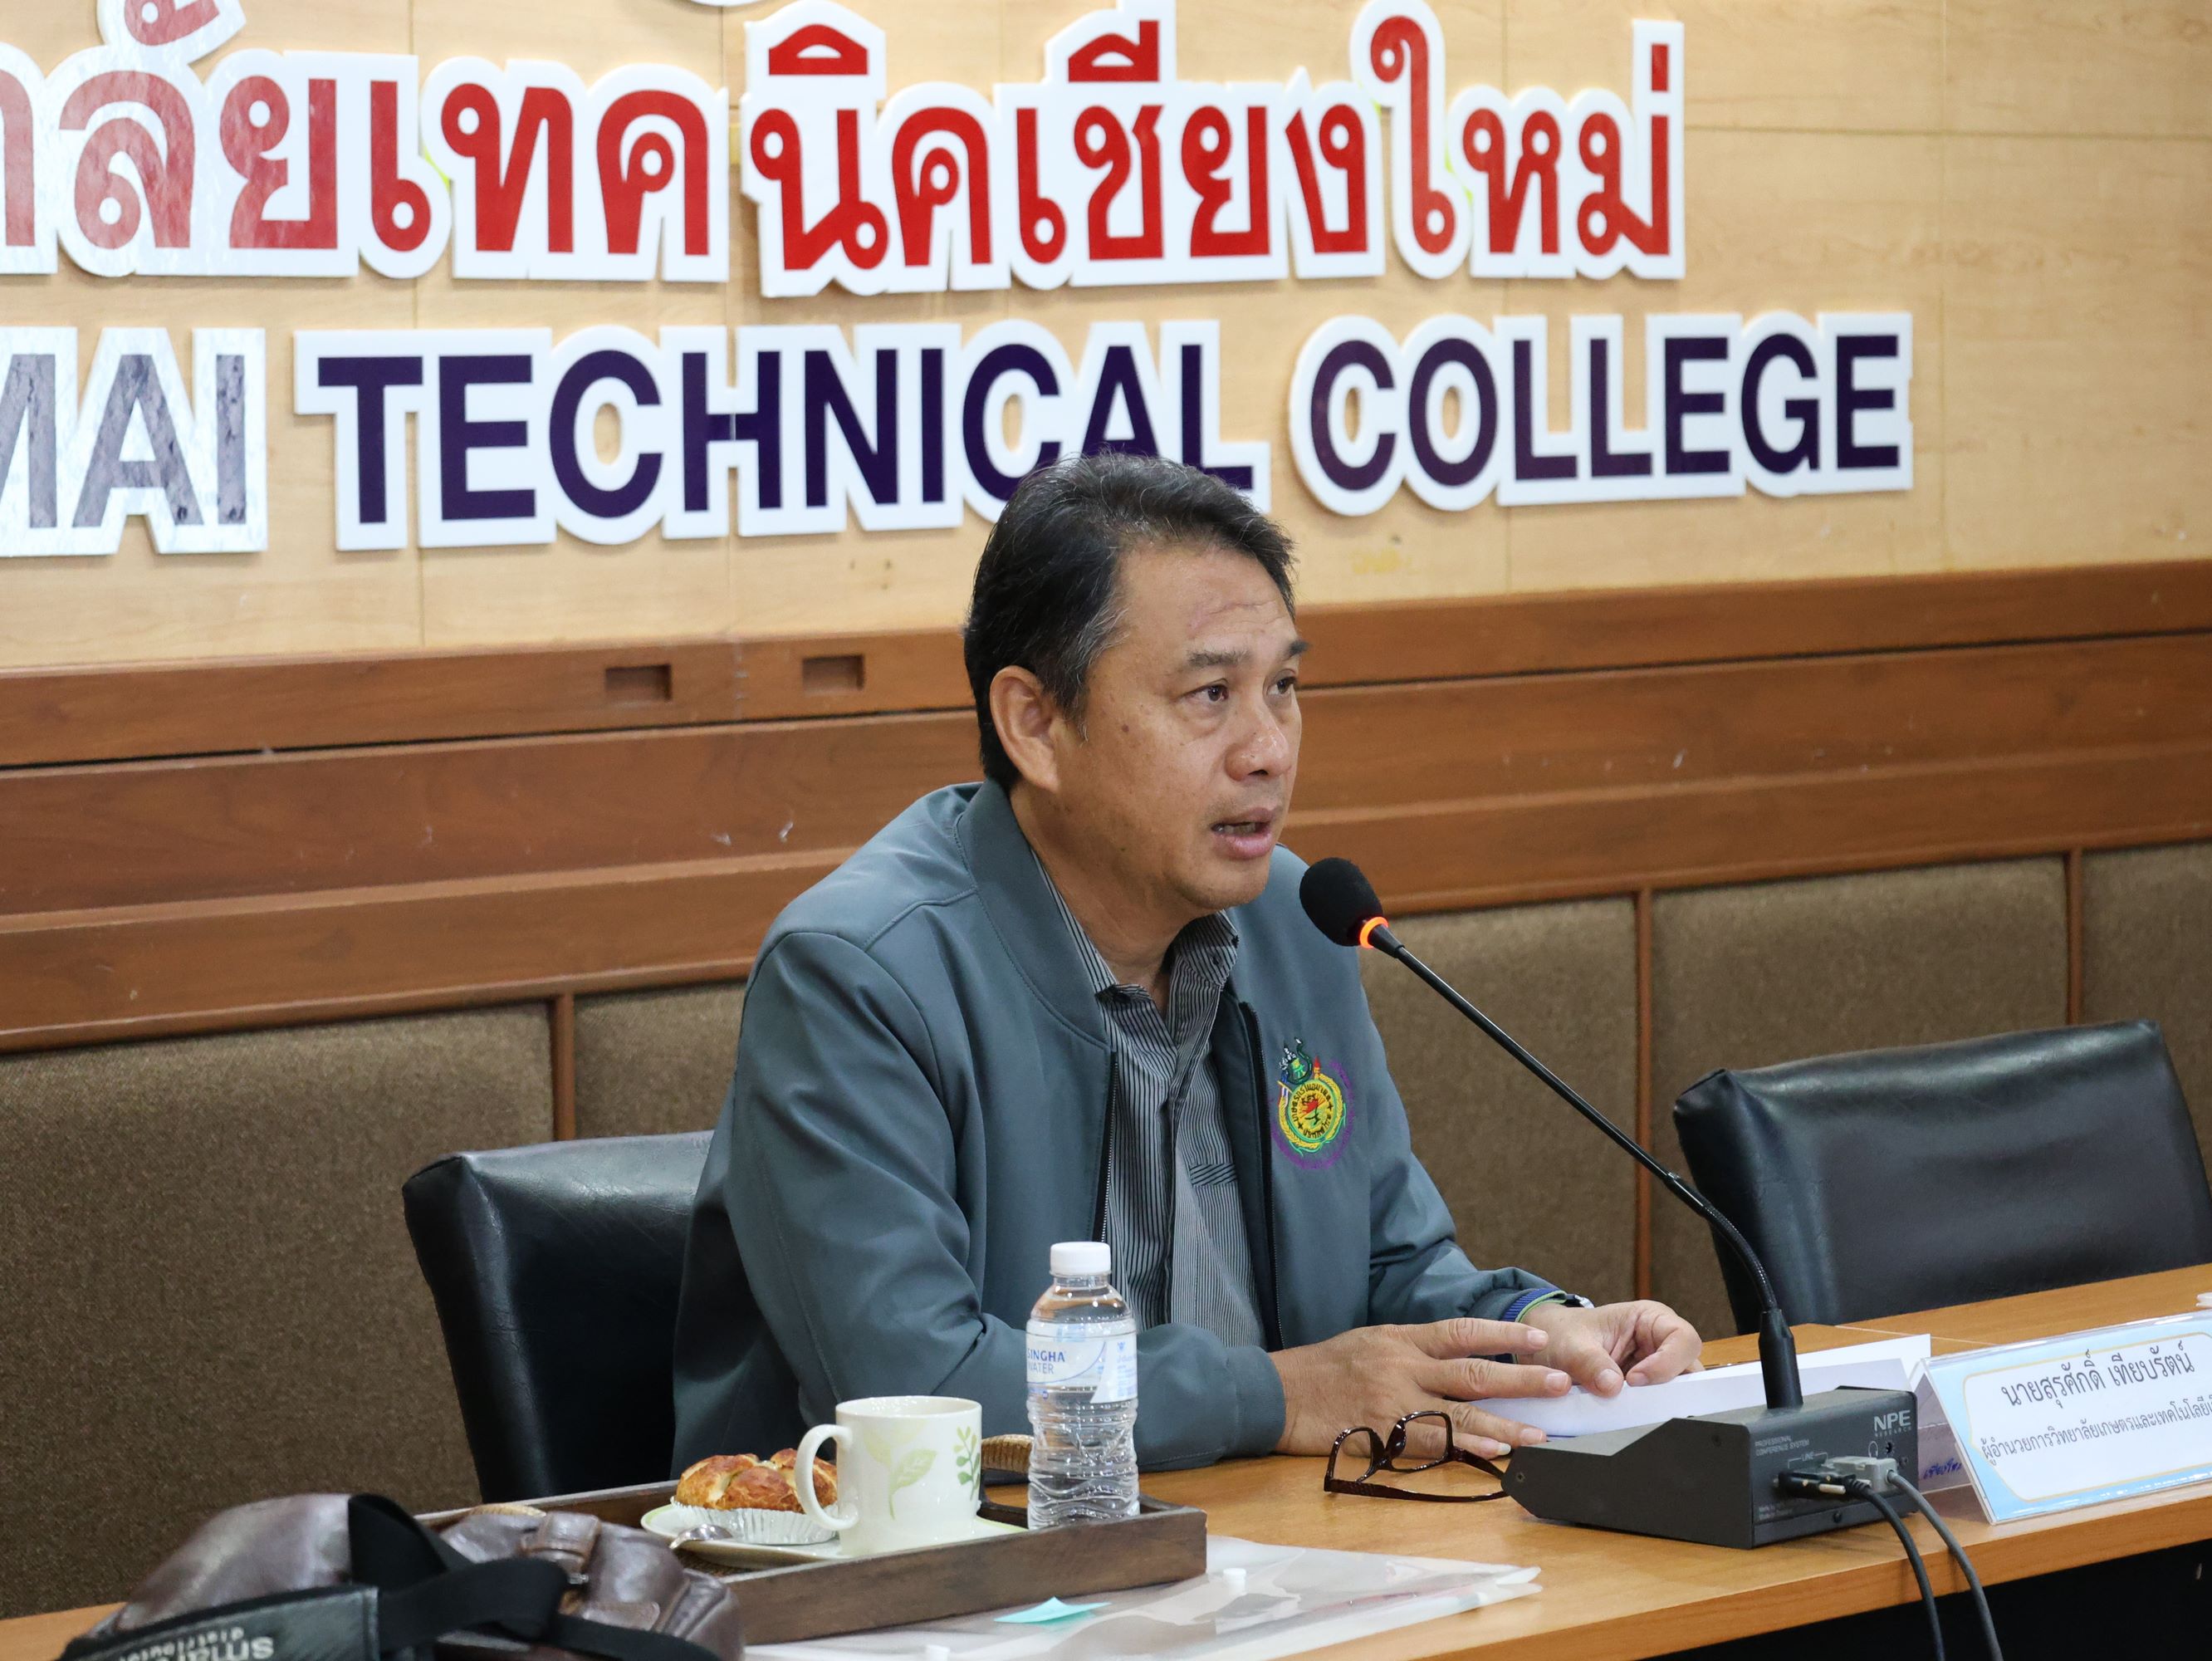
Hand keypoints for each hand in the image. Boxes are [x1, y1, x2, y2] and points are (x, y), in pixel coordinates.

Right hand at [1270, 1317, 1575, 1459]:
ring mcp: (1393, 1400)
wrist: (1278, 1392)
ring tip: (1541, 1432)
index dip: (1504, 1333)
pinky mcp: (1382, 1433)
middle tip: (1562, 1381)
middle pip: (1473, 1370)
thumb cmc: (1322, 1369)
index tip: (1540, 1336)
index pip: (1462, 1330)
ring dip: (1505, 1423)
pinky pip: (1432, 1442)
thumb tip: (1454, 1355)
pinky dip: (1464, 1447)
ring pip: (1460, 1410)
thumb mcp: (1369, 1342)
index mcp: (1401, 1337)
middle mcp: (1403, 1364)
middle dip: (1522, 1377)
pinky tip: (1492, 1453)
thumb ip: (1411, 1349)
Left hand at [1519, 1299, 1702, 1397]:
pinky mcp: (1645, 1388)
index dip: (1667, 1362)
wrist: (1547, 1347)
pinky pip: (1657, 1403)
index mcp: (1648, 1318)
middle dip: (1666, 1387)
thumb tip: (1613, 1386)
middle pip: (1687, 1369)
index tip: (1635, 1379)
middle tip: (1637, 1401)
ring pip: (1675, 1390)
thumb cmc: (1562, 1334)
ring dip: (1656, 1401)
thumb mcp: (1570, 1345)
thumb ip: (1590, 1362)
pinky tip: (1626, 1412)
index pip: (1682, 1339)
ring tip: (1628, 1407)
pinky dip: (1645, 1410)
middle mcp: (1659, 1342)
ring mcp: (1654, 1366)